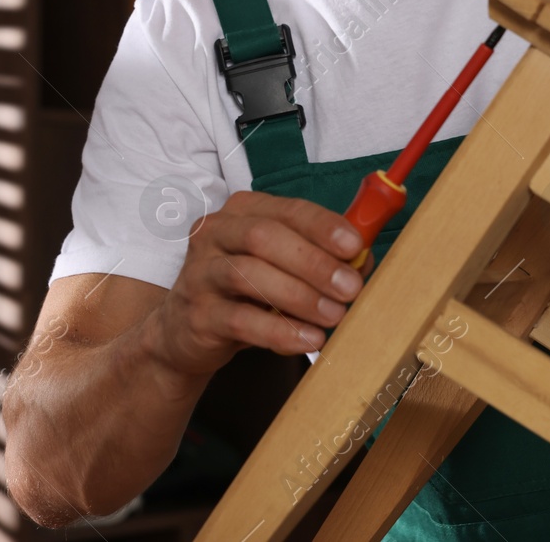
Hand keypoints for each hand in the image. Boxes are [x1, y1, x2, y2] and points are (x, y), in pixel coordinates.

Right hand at [148, 190, 373, 376]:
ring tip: (334, 316)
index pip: (287, 209)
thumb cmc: (244, 292)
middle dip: (314, 263)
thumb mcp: (280, 266)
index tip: (356, 246)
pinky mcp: (196, 314)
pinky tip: (308, 339)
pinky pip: (240, 320)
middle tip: (350, 288)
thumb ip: (320, 256)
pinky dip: (279, 331)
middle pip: (265, 238)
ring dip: (300, 296)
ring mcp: (200, 273)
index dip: (323, 226)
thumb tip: (364, 260)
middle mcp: (215, 234)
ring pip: (250, 275)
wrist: (185, 332)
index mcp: (241, 211)